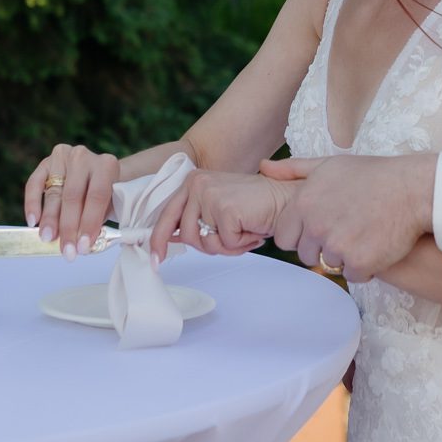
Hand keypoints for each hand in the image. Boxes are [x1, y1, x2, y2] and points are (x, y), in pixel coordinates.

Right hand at [24, 144, 118, 255]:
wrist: (96, 174)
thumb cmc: (104, 195)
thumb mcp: (108, 205)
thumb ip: (96, 220)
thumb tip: (80, 244)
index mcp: (106, 165)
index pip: (97, 196)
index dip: (89, 222)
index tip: (83, 246)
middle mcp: (83, 157)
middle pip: (73, 196)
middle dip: (68, 227)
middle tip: (66, 250)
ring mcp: (62, 157)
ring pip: (54, 192)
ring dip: (50, 219)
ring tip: (47, 238)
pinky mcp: (45, 163)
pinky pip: (34, 184)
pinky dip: (32, 203)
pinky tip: (33, 221)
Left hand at [150, 169, 292, 261]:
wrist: (286, 199)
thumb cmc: (255, 207)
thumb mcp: (217, 210)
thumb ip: (194, 220)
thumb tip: (169, 239)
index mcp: (193, 182)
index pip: (166, 215)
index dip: (159, 240)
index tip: (155, 259)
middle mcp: (197, 184)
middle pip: (186, 235)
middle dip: (209, 246)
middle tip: (232, 241)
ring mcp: (209, 194)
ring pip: (203, 242)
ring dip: (226, 246)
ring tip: (243, 233)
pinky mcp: (224, 208)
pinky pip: (224, 243)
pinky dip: (240, 244)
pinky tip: (252, 229)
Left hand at [258, 153, 437, 282]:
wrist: (414, 189)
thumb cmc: (372, 175)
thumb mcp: (329, 164)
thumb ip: (293, 169)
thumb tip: (263, 167)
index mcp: (303, 203)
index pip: (284, 238)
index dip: (302, 235)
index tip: (323, 226)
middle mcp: (316, 226)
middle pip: (305, 255)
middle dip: (323, 247)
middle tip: (347, 230)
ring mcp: (337, 246)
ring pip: (330, 265)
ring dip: (345, 257)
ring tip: (364, 234)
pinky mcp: (360, 263)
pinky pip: (353, 276)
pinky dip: (365, 267)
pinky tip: (376, 245)